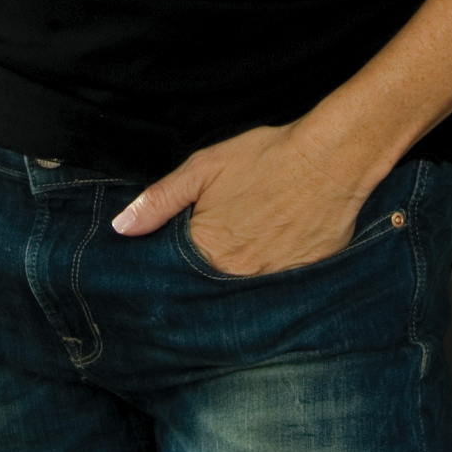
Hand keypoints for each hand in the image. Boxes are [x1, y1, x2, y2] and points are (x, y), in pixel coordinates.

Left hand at [110, 122, 371, 275]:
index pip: (177, 276)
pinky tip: (272, 261)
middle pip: (210, 289)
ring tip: (239, 263)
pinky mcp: (304, 280)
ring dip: (235, 284)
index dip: (171, 271)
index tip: (168, 270)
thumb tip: (121, 228)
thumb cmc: (265, 157)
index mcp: (209, 248)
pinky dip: (271, 282)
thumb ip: (160, 200)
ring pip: (243, 294)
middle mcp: (238, 273)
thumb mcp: (203, 168)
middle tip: (210, 260)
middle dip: (203, 281)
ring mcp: (273, 280)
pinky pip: (279, 292)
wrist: (331, 158)